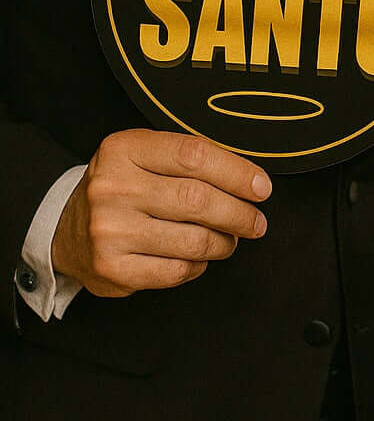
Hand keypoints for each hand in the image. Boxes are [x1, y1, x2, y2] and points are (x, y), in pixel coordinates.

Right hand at [52, 129, 270, 297]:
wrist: (65, 228)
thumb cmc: (121, 187)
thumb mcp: (143, 155)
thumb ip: (188, 159)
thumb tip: (249, 180)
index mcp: (124, 149)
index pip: (194, 155)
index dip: (237, 172)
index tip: (261, 187)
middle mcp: (113, 187)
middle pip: (198, 200)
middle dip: (239, 214)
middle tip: (256, 220)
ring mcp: (109, 230)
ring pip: (193, 240)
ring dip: (224, 242)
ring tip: (230, 239)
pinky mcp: (112, 268)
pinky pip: (176, 271)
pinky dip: (198, 266)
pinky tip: (198, 257)